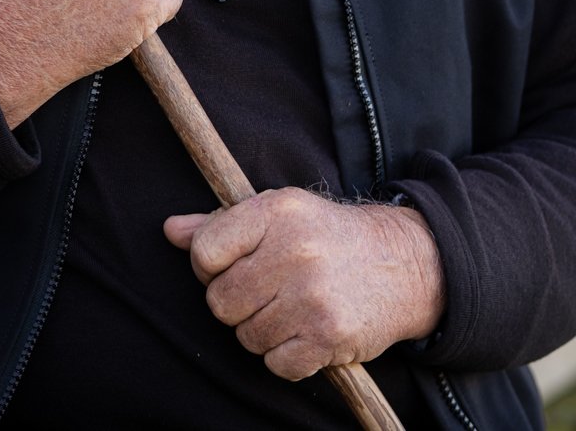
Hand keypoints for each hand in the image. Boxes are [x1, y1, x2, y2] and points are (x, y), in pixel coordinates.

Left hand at [163, 189, 444, 379]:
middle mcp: (294, 251)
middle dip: (239, 303)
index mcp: (276, 212)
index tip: (235, 266)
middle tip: (269, 291)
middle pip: (220, 302)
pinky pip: (275, 364)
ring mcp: (311, 296)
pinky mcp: (328, 335)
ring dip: (264, 331)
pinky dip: (288, 356)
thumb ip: (221, 223)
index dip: (211, 267)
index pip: (204, 252)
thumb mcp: (280, 212)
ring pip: (246, 337)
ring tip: (293, 308)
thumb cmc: (329, 237)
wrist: (404, 263)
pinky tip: (308, 331)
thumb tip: (171, 231)